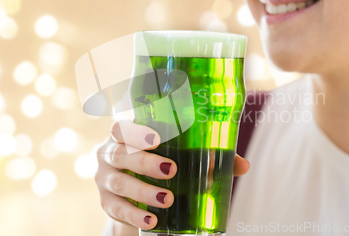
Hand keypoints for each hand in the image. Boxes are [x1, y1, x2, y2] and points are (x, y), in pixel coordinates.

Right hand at [95, 120, 250, 229]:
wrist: (134, 192)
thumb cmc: (160, 163)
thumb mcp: (178, 156)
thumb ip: (208, 157)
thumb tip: (243, 165)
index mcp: (127, 135)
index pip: (122, 127)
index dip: (136, 131)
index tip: (158, 138)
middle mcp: (110, 153)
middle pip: (120, 154)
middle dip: (145, 162)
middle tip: (171, 171)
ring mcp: (105, 178)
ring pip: (119, 182)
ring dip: (143, 192)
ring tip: (167, 200)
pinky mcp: (106, 202)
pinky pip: (116, 208)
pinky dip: (134, 215)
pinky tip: (152, 220)